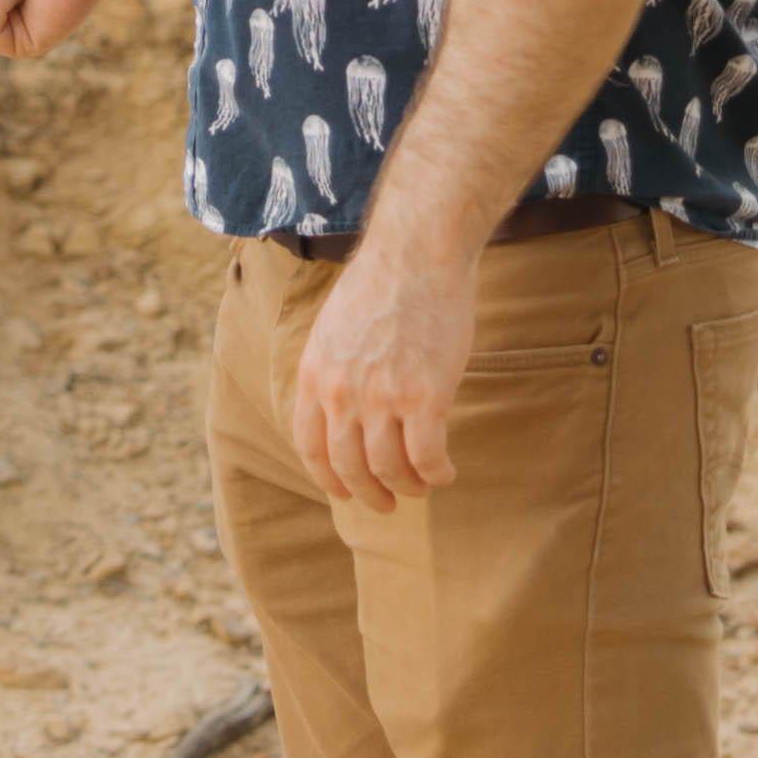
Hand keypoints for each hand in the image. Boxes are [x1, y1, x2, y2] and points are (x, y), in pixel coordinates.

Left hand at [284, 227, 475, 515]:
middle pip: (348, 466)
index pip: (311, 446)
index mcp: (316, 375)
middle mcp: (342, 393)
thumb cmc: (384, 283)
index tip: (344, 491)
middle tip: (386, 504)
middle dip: (367, 494)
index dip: (328, 478)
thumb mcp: (336, 329)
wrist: (417, 253)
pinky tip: (446, 472)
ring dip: (407, 487)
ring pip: (389, 469)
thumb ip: (337, 372)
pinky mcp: (425, 396)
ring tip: (421, 486)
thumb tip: (348, 411)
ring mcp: (382, 397)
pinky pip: (427, 457)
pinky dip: (436, 474)